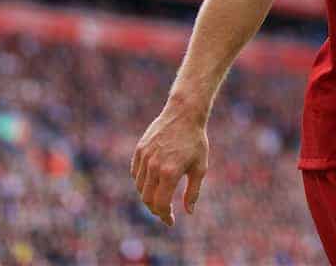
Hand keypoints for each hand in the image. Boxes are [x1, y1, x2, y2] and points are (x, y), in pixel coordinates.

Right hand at [130, 104, 208, 225]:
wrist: (184, 114)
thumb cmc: (195, 141)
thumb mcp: (200, 168)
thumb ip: (193, 192)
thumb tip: (189, 212)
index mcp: (170, 173)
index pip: (160, 204)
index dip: (165, 216)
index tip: (170, 221)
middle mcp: (154, 166)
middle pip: (147, 199)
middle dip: (156, 210)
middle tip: (165, 213)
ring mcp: (144, 157)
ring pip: (140, 187)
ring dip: (148, 197)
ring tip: (159, 198)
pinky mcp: (139, 150)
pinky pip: (135, 174)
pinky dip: (141, 183)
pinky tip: (151, 184)